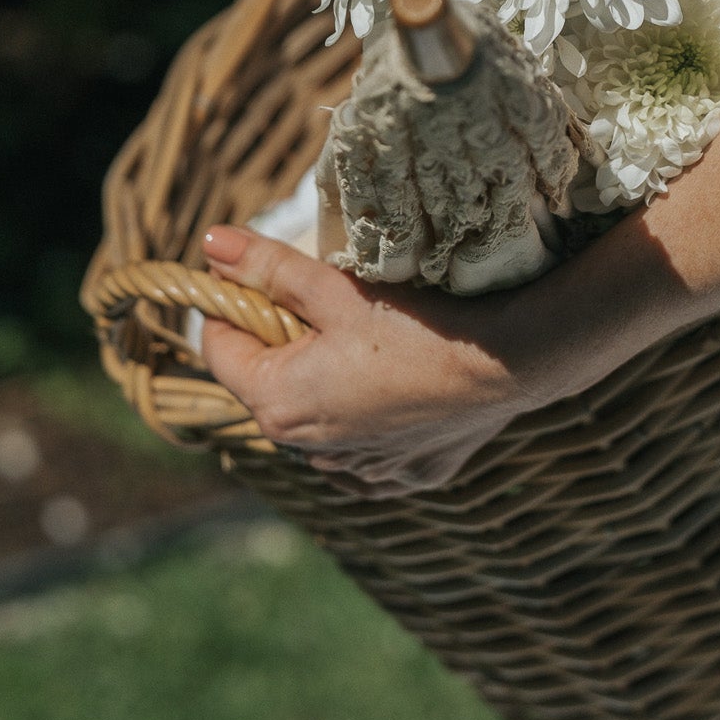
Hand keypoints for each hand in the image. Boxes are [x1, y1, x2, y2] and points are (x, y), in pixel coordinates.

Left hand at [198, 222, 555, 491]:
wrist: (508, 364)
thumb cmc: (418, 324)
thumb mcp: (336, 288)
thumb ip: (268, 268)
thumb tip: (211, 242)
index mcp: (278, 404)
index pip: (219, 347)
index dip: (236, 304)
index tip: (271, 279)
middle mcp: (307, 451)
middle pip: (269, 382)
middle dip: (285, 342)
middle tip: (332, 305)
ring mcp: (357, 471)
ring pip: (318, 416)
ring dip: (327, 381)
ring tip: (373, 344)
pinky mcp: (401, 478)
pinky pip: (364, 447)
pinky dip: (370, 418)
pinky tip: (400, 386)